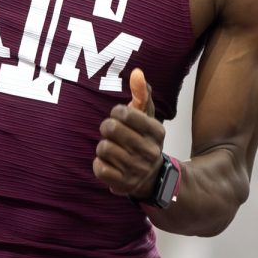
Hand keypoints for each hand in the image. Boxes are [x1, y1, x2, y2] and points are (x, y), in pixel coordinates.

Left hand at [93, 67, 166, 198]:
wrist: (153, 178)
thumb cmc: (144, 140)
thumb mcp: (147, 117)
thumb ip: (142, 93)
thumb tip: (137, 72)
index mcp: (157, 132)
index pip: (126, 113)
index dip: (116, 111)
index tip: (119, 115)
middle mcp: (149, 152)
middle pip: (110, 128)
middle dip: (107, 127)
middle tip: (111, 131)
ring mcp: (137, 170)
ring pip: (103, 148)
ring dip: (103, 147)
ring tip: (112, 148)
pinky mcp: (124, 185)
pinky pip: (100, 169)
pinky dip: (100, 164)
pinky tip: (109, 163)